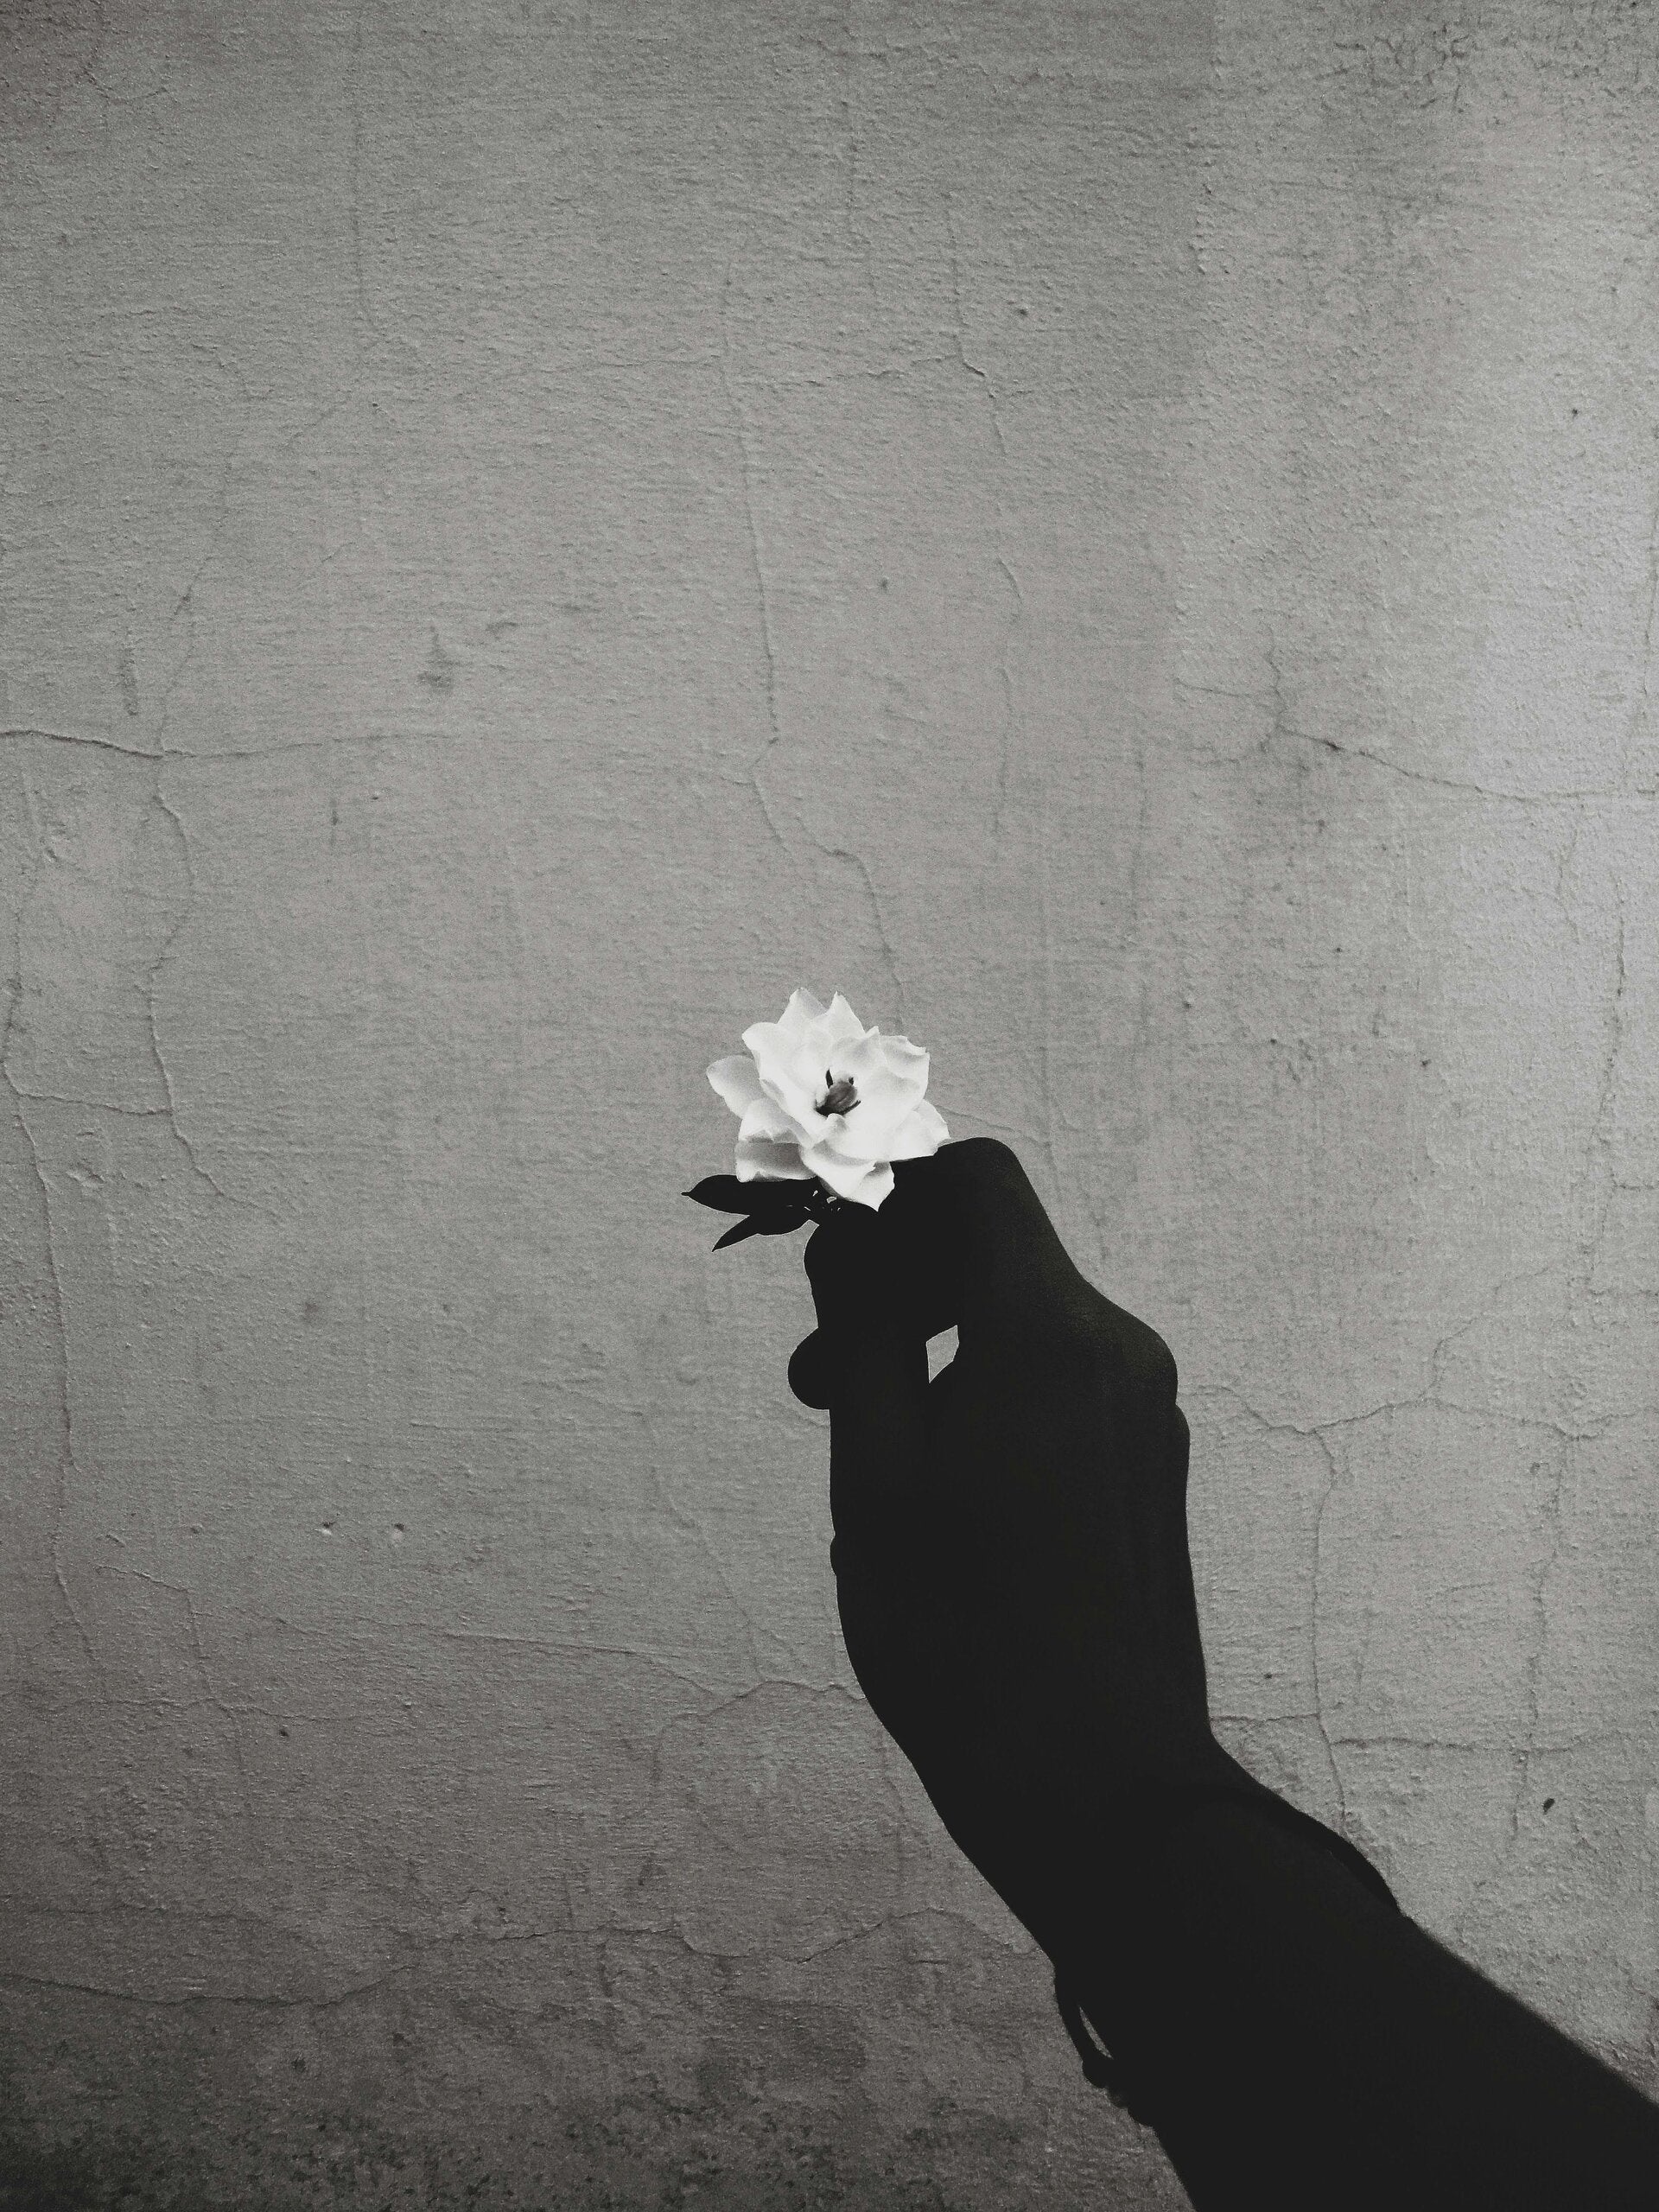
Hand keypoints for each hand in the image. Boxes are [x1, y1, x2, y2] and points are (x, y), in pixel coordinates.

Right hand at [787, 1137, 1247, 1977]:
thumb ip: (864, 1335)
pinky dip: (988, 1387)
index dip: (892, 1189)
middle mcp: (1116, 1350)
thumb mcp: (876, 1478)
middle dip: (899, 1279)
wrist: (1101, 1784)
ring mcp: (1145, 1408)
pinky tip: (938, 1483)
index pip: (977, 1180)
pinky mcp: (1149, 1462)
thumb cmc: (964, 1639)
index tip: (825, 1255)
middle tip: (817, 1375)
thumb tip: (848, 1237)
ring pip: (1024, 1316)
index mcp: (1047, 1336)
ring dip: (936, 1341)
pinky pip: (1060, 1376)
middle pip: (998, 1245)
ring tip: (864, 1439)